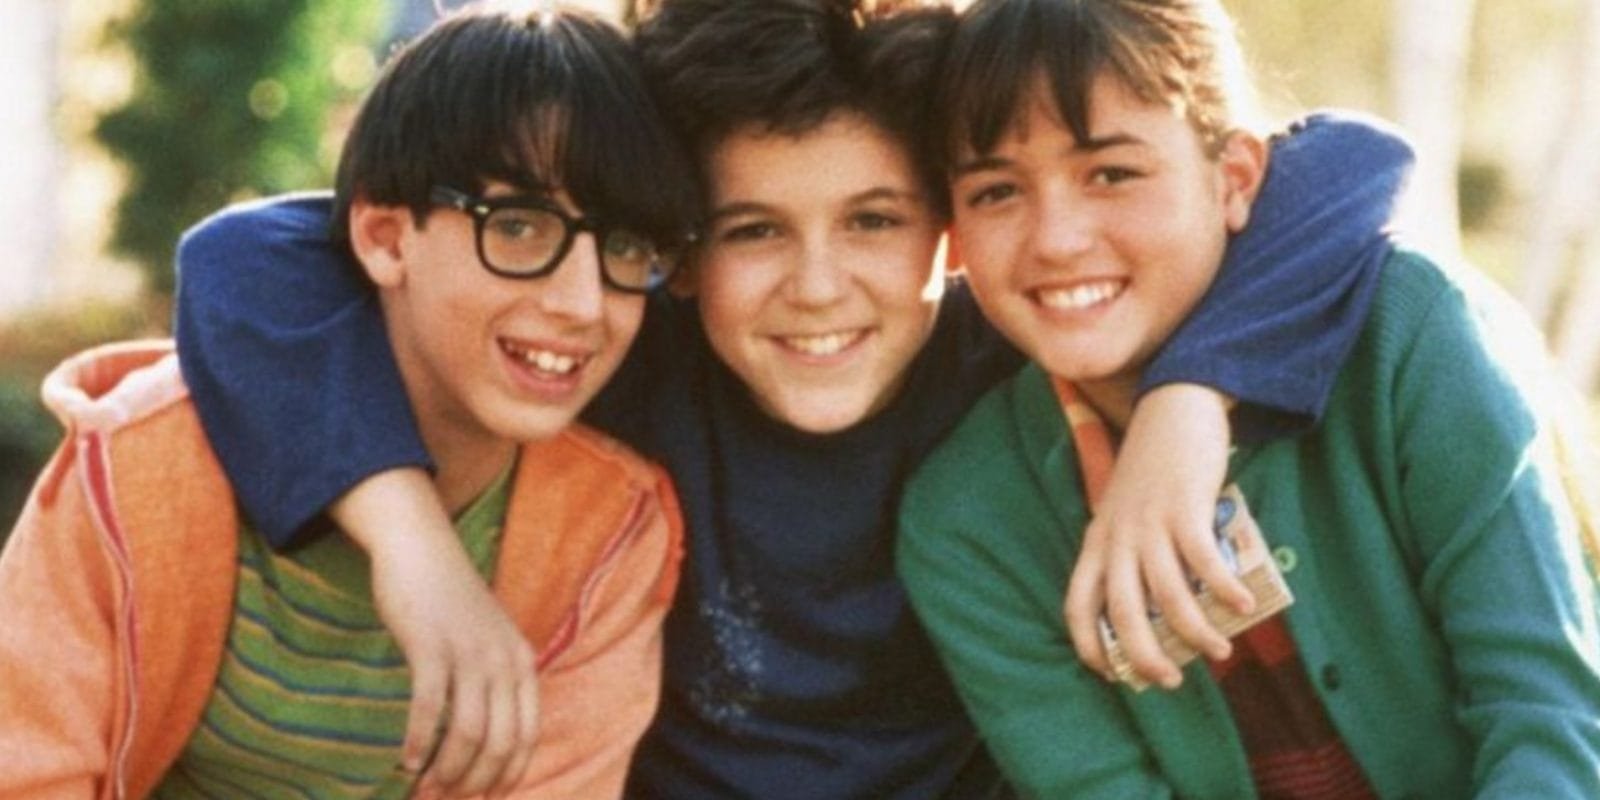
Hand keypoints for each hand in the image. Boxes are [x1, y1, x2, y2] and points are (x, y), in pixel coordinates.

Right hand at [332, 469, 539, 796]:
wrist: (421, 549)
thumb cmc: (449, 603)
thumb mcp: (489, 641)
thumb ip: (494, 682)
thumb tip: (486, 739)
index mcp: (522, 662)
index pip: (527, 735)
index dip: (509, 774)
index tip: (488, 798)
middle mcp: (503, 660)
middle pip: (501, 741)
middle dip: (477, 780)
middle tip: (452, 799)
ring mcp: (469, 652)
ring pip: (469, 731)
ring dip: (448, 769)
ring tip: (429, 789)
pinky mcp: (432, 646)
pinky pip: (430, 707)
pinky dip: (420, 741)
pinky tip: (407, 762)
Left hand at [1063, 384, 1254, 688]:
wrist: (1173, 407)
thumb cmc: (1153, 469)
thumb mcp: (1125, 512)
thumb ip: (1132, 552)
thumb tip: (1162, 607)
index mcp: (1098, 541)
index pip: (1077, 605)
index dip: (1089, 645)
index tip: (1111, 674)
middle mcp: (1118, 537)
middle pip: (1123, 612)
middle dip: (1144, 656)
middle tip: (1169, 681)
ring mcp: (1151, 523)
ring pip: (1168, 594)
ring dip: (1195, 631)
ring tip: (1219, 651)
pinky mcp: (1186, 508)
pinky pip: (1204, 562)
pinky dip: (1224, 590)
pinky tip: (1244, 607)